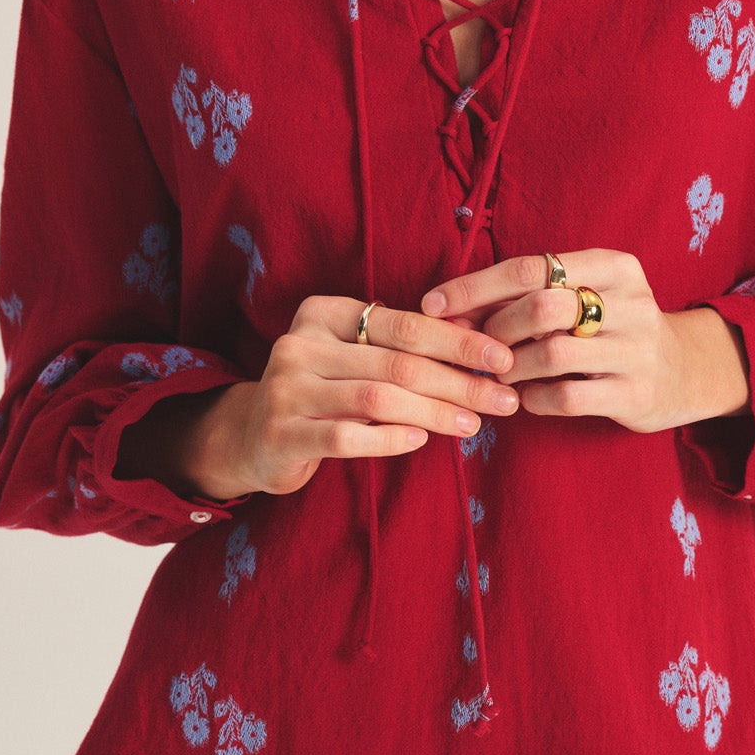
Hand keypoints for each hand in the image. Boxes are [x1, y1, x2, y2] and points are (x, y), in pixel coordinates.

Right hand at [195, 294, 520, 498]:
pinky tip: (421, 441)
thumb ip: (400, 348)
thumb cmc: (323, 392)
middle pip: (398, 362)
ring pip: (378, 399)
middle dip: (458, 382)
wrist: (251, 437)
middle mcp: (301, 343)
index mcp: (325, 313)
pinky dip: (390, 439)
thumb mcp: (353, 357)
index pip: (405, 324)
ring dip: (434, 413)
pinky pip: (348, 436)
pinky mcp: (281, 432)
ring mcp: (287, 388)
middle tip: (503, 399)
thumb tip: (483, 351)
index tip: (503, 358)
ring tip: (473, 424)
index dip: (459, 341)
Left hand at [418, 251, 750, 434]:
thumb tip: (447, 307)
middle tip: (477, 346)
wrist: (682, 371)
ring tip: (500, 373)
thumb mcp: (584, 295)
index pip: (532, 266)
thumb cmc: (609, 327)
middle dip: (495, 328)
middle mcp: (631, 302)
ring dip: (511, 367)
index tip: (433, 304)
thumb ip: (526, 295)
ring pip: (551, 354)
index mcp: (614, 265)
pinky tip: (529, 397)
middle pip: (541, 306)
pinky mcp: (637, 393)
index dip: (475, 286)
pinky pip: (567, 397)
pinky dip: (534, 398)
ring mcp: (638, 349)